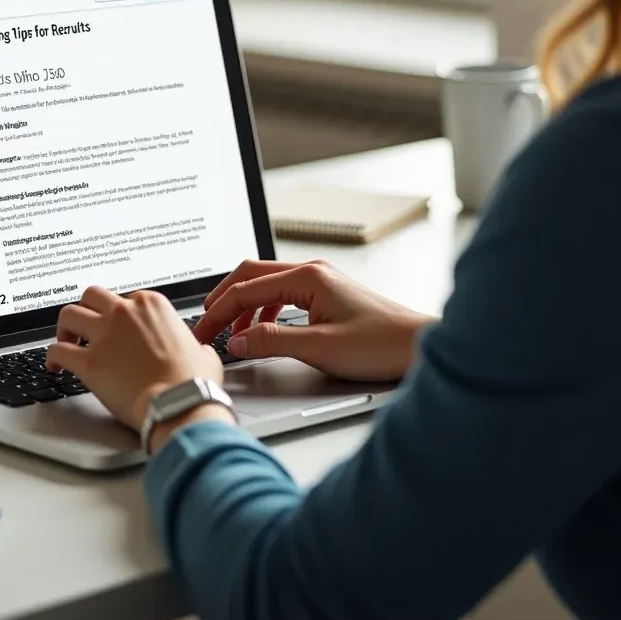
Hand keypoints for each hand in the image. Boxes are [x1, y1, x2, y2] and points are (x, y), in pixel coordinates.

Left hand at [46, 287, 225, 430]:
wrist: (180, 403)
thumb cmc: (193, 382)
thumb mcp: (204, 352)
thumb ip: (195, 345)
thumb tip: (199, 352)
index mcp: (152, 306)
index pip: (125, 299)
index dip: (119, 315)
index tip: (117, 329)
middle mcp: (125, 313)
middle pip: (92, 296)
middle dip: (86, 310)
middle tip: (85, 327)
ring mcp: (104, 335)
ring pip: (69, 314)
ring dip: (65, 329)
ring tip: (66, 342)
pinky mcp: (88, 362)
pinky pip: (57, 350)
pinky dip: (52, 357)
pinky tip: (54, 366)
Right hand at [194, 260, 433, 381]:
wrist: (419, 346)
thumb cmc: (380, 344)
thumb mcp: (319, 347)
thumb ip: (272, 341)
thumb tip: (236, 340)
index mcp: (306, 276)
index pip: (245, 288)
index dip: (217, 311)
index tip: (201, 331)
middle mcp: (311, 271)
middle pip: (250, 276)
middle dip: (222, 301)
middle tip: (204, 326)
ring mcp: (319, 281)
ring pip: (265, 284)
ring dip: (242, 306)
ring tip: (229, 333)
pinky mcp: (325, 295)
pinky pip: (281, 295)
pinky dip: (262, 311)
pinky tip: (261, 331)